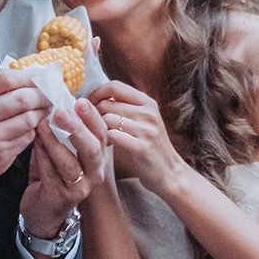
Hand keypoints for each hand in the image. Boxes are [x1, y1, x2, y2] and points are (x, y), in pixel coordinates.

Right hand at [0, 68, 48, 216]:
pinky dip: (32, 130)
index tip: (39, 75)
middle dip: (42, 94)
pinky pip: (27, 137)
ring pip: (30, 118)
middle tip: (48, 93)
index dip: (28, 75)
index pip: (6, 78)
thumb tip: (24, 77)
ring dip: (41, 112)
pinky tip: (30, 127)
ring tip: (43, 109)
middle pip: (23, 98)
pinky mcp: (1, 156)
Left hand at [21, 97, 110, 239]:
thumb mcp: (61, 151)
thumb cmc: (51, 176)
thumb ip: (61, 131)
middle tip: (62, 111)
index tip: (80, 100)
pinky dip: (42, 156)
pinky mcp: (60, 198)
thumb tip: (53, 101)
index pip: (102, 135)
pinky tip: (34, 143)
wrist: (42, 213)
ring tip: (42, 125)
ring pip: (70, 163)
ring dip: (55, 142)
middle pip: (93, 150)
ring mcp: (78, 189)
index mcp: (96, 159)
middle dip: (78, 128)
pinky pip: (51, 174)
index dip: (93, 118)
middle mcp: (93, 174)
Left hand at [88, 81, 186, 196]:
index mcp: (147, 102)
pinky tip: (107, 146)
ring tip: (100, 137)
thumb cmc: (150, 146)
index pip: (114, 86)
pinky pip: (112, 136)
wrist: (170, 172)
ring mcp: (146, 129)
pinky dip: (104, 141)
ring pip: (107, 119)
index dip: (95, 94)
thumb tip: (95, 97)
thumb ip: (125, 107)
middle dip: (92, 115)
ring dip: (98, 129)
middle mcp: (148, 112)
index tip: (88, 106)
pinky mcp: (142, 147)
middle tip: (90, 126)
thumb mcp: (143, 120)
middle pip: (106, 103)